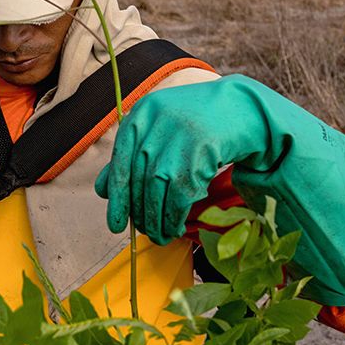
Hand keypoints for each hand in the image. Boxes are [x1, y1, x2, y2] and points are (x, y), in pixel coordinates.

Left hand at [94, 75, 275, 245]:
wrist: (242, 109)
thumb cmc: (193, 123)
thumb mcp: (158, 129)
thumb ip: (130, 155)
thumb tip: (102, 191)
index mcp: (142, 113)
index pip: (121, 162)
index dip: (117, 197)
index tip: (114, 224)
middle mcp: (158, 124)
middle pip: (139, 180)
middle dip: (139, 213)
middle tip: (142, 232)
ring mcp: (179, 139)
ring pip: (157, 191)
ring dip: (156, 220)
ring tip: (158, 235)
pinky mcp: (201, 154)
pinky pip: (179, 196)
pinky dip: (173, 218)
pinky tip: (173, 228)